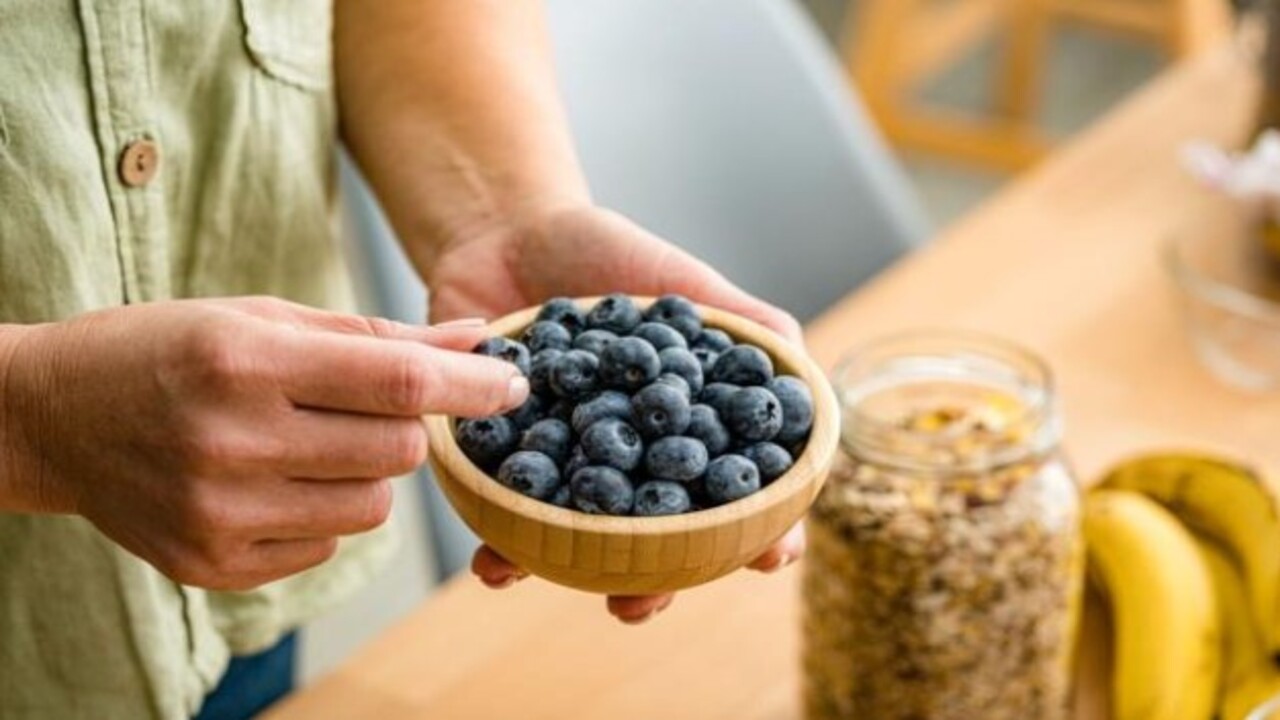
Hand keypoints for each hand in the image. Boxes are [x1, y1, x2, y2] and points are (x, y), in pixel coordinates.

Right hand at [0, 297, 526, 589]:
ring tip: (312, 441)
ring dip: (368, 473)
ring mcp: (220, 513)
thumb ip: (376, 336)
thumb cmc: (171, 348)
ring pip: (373, 507)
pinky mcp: (213, 565)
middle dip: (408, 425)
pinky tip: (273, 479)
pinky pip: (327, 544)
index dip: (470, 386)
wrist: (54, 418)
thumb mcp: (264, 317)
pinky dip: (323, 512)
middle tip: (369, 403)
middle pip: (397, 451)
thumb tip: (478, 343)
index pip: (396, 383)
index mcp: (245, 361)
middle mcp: (232, 442)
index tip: (514, 383)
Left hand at [426, 205, 806, 622]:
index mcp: (682, 426)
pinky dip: (502, 542)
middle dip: (657, 581)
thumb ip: (739, 320)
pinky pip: (504, 512)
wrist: (504, 230)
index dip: (759, 528)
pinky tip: (495, 559)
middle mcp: (630, 457)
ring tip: (569, 594)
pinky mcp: (503, 461)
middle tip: (644, 604)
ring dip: (577, 577)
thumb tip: (799, 364)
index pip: (733, 492)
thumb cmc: (602, 253)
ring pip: (580, 542)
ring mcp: (568, 464)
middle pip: (656, 538)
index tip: (772, 556)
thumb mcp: (677, 281)